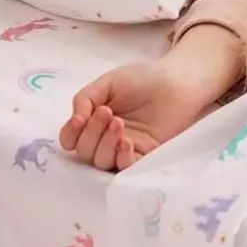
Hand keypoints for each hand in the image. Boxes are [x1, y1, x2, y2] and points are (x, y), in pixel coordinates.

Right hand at [58, 60, 214, 170]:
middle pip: (84, 152)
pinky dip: (121, 157)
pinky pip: (125, 167)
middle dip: (91, 133)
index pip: (71, 139)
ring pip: (101, 161)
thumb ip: (85, 99)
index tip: (80, 119)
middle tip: (107, 112)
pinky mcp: (144, 155)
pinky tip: (126, 140)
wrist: (176, 81)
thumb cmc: (143, 79)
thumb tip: (75, 121)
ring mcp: (124, 148)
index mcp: (94, 121)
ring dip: (105, 144)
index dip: (70, 134)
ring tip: (118, 122)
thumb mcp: (107, 83)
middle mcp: (105, 138)